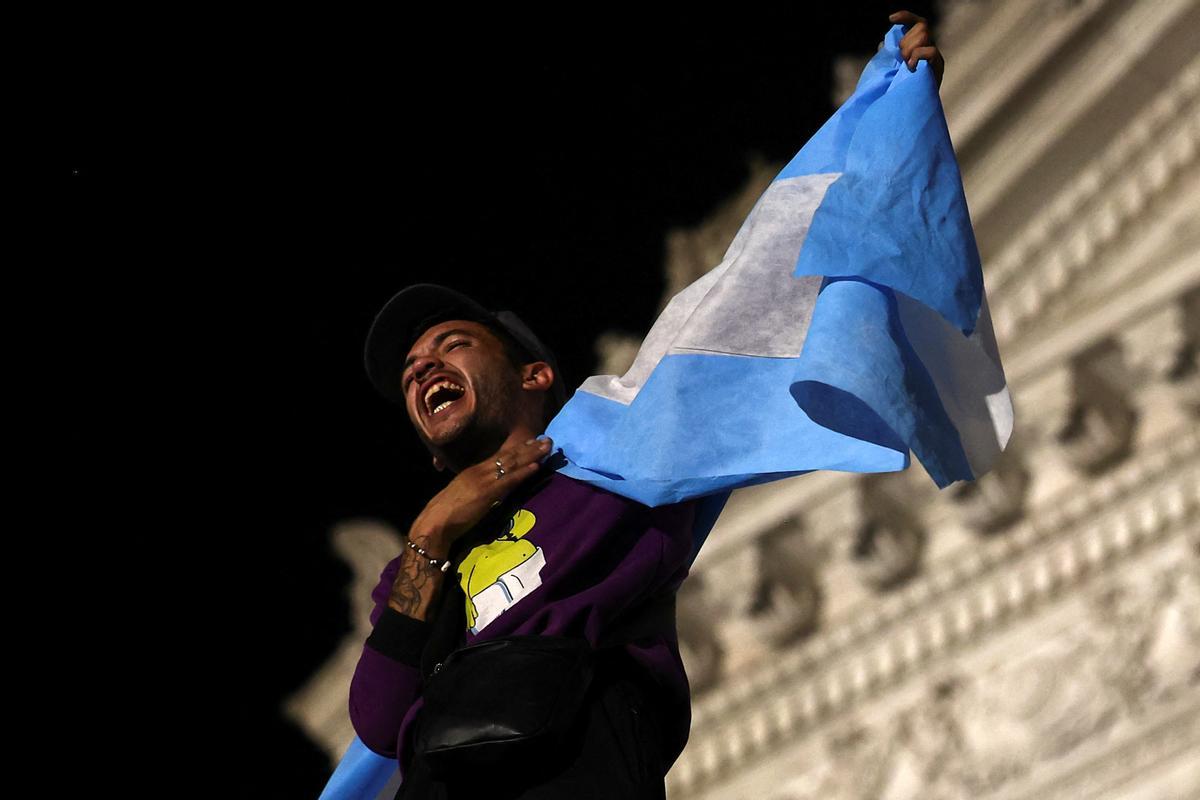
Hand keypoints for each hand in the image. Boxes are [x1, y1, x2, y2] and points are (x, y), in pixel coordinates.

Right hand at [408, 437, 552, 554]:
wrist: (436, 523)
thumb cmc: (447, 514)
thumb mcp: (463, 494)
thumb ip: (477, 488)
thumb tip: (491, 489)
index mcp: (473, 471)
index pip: (499, 456)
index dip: (517, 448)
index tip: (531, 441)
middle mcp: (480, 471)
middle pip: (509, 456)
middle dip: (529, 447)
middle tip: (546, 438)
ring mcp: (484, 480)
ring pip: (512, 464)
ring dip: (532, 455)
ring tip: (547, 446)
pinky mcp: (487, 493)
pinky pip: (509, 480)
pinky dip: (523, 472)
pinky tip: (536, 466)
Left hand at [890, 10, 943, 87]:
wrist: (903, 111)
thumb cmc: (894, 91)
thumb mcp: (887, 68)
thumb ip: (887, 55)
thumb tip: (883, 43)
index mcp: (917, 47)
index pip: (917, 24)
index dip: (906, 16)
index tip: (891, 18)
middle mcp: (928, 49)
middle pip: (921, 26)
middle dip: (906, 40)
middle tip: (901, 59)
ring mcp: (934, 58)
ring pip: (924, 35)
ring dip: (910, 48)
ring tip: (905, 65)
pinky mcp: (937, 68)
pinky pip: (930, 51)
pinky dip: (917, 56)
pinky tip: (910, 68)